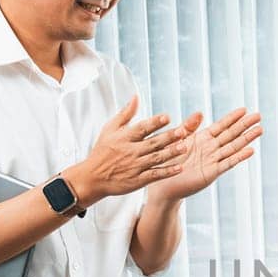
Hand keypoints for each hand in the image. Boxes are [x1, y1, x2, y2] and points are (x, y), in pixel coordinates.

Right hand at [72, 95, 187, 202]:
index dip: (154, 123)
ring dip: (171, 153)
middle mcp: (131, 151)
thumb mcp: (109, 129)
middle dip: (168, 137)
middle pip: (152, 143)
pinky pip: (155, 175)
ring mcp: (135, 166)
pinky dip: (167, 172)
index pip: (142, 128)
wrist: (92, 178)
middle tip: (183, 131)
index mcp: (124, 137)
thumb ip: (125, 113)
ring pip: (156, 158)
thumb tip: (136, 96)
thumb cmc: (102, 151)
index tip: (167, 117)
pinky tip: (180, 168)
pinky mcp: (138, 180)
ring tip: (184, 147)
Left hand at [152, 106, 262, 200]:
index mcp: (202, 139)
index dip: (232, 118)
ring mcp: (213, 160)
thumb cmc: (167, 162)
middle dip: (244, 125)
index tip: (244, 109)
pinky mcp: (211, 173)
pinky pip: (227, 163)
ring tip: (260, 129)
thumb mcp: (177, 140)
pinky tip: (250, 150)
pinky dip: (239, 157)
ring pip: (233, 147)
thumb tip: (200, 112)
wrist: (163, 185)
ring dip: (246, 139)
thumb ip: (189, 127)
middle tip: (259, 116)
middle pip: (231, 134)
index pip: (221, 126)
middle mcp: (210, 148)